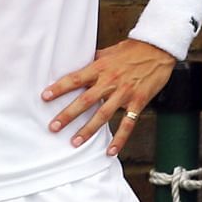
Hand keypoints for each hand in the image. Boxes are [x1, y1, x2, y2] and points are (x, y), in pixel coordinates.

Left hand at [41, 38, 174, 156]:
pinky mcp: (138, 102)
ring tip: (75, 142)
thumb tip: (73, 65)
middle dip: (68, 115)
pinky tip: (110, 151)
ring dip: (88, 130)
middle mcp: (110, 82)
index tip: (45, 97)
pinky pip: (128, 124)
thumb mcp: (106, 53)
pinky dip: (119, 138)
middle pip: (85, 100)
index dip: (59, 88)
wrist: (157, 51)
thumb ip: (91, 63)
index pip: (75, 79)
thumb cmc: (130, 51)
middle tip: (53, 127)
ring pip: (103, 115)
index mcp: (99, 68)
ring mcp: (124, 94)